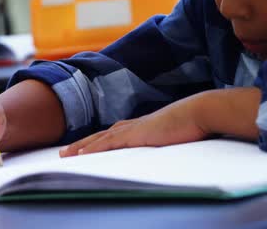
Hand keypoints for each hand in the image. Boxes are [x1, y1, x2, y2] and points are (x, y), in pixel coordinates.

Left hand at [59, 95, 208, 156]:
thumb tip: (166, 142)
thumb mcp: (175, 132)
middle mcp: (135, 124)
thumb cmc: (193, 122)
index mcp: (143, 125)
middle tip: (66, 151)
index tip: (87, 146)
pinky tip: (82, 155)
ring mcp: (135, 129)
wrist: (200, 112)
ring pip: (101, 138)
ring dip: (82, 146)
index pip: (115, 133)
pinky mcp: (137, 135)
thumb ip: (166, 137)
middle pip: (102, 135)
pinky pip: (110, 143)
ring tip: (66, 154)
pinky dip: (94, 148)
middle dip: (84, 143)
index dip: (99, 140)